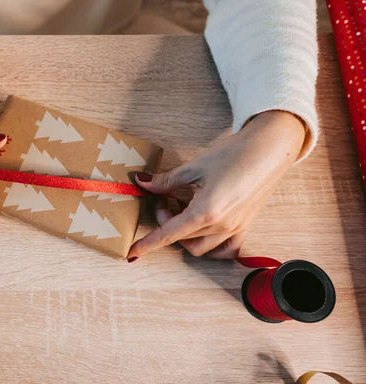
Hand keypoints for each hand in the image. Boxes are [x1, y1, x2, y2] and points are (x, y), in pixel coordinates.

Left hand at [128, 111, 305, 260]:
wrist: (269, 149)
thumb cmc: (234, 154)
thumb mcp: (194, 167)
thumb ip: (166, 181)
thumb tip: (142, 182)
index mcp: (205, 212)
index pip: (168, 234)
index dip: (148, 244)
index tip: (132, 253)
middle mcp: (221, 226)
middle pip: (181, 238)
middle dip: (165, 221)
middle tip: (163, 199)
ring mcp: (235, 229)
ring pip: (200, 247)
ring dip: (184, 235)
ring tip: (182, 209)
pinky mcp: (245, 226)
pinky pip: (225, 249)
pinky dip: (210, 245)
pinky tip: (203, 228)